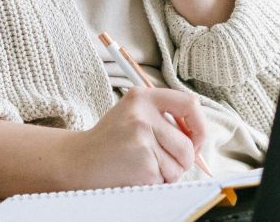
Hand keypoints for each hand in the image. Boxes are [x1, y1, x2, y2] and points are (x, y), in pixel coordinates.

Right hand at [67, 87, 205, 188]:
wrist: (79, 161)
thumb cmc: (111, 139)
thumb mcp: (133, 114)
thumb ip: (163, 117)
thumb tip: (199, 136)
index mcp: (143, 97)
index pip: (189, 103)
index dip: (199, 125)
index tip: (196, 139)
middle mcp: (143, 115)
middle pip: (188, 144)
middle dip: (183, 160)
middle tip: (163, 160)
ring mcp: (142, 140)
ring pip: (179, 165)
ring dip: (168, 173)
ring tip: (144, 165)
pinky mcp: (143, 164)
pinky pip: (165, 179)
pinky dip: (156, 182)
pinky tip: (136, 173)